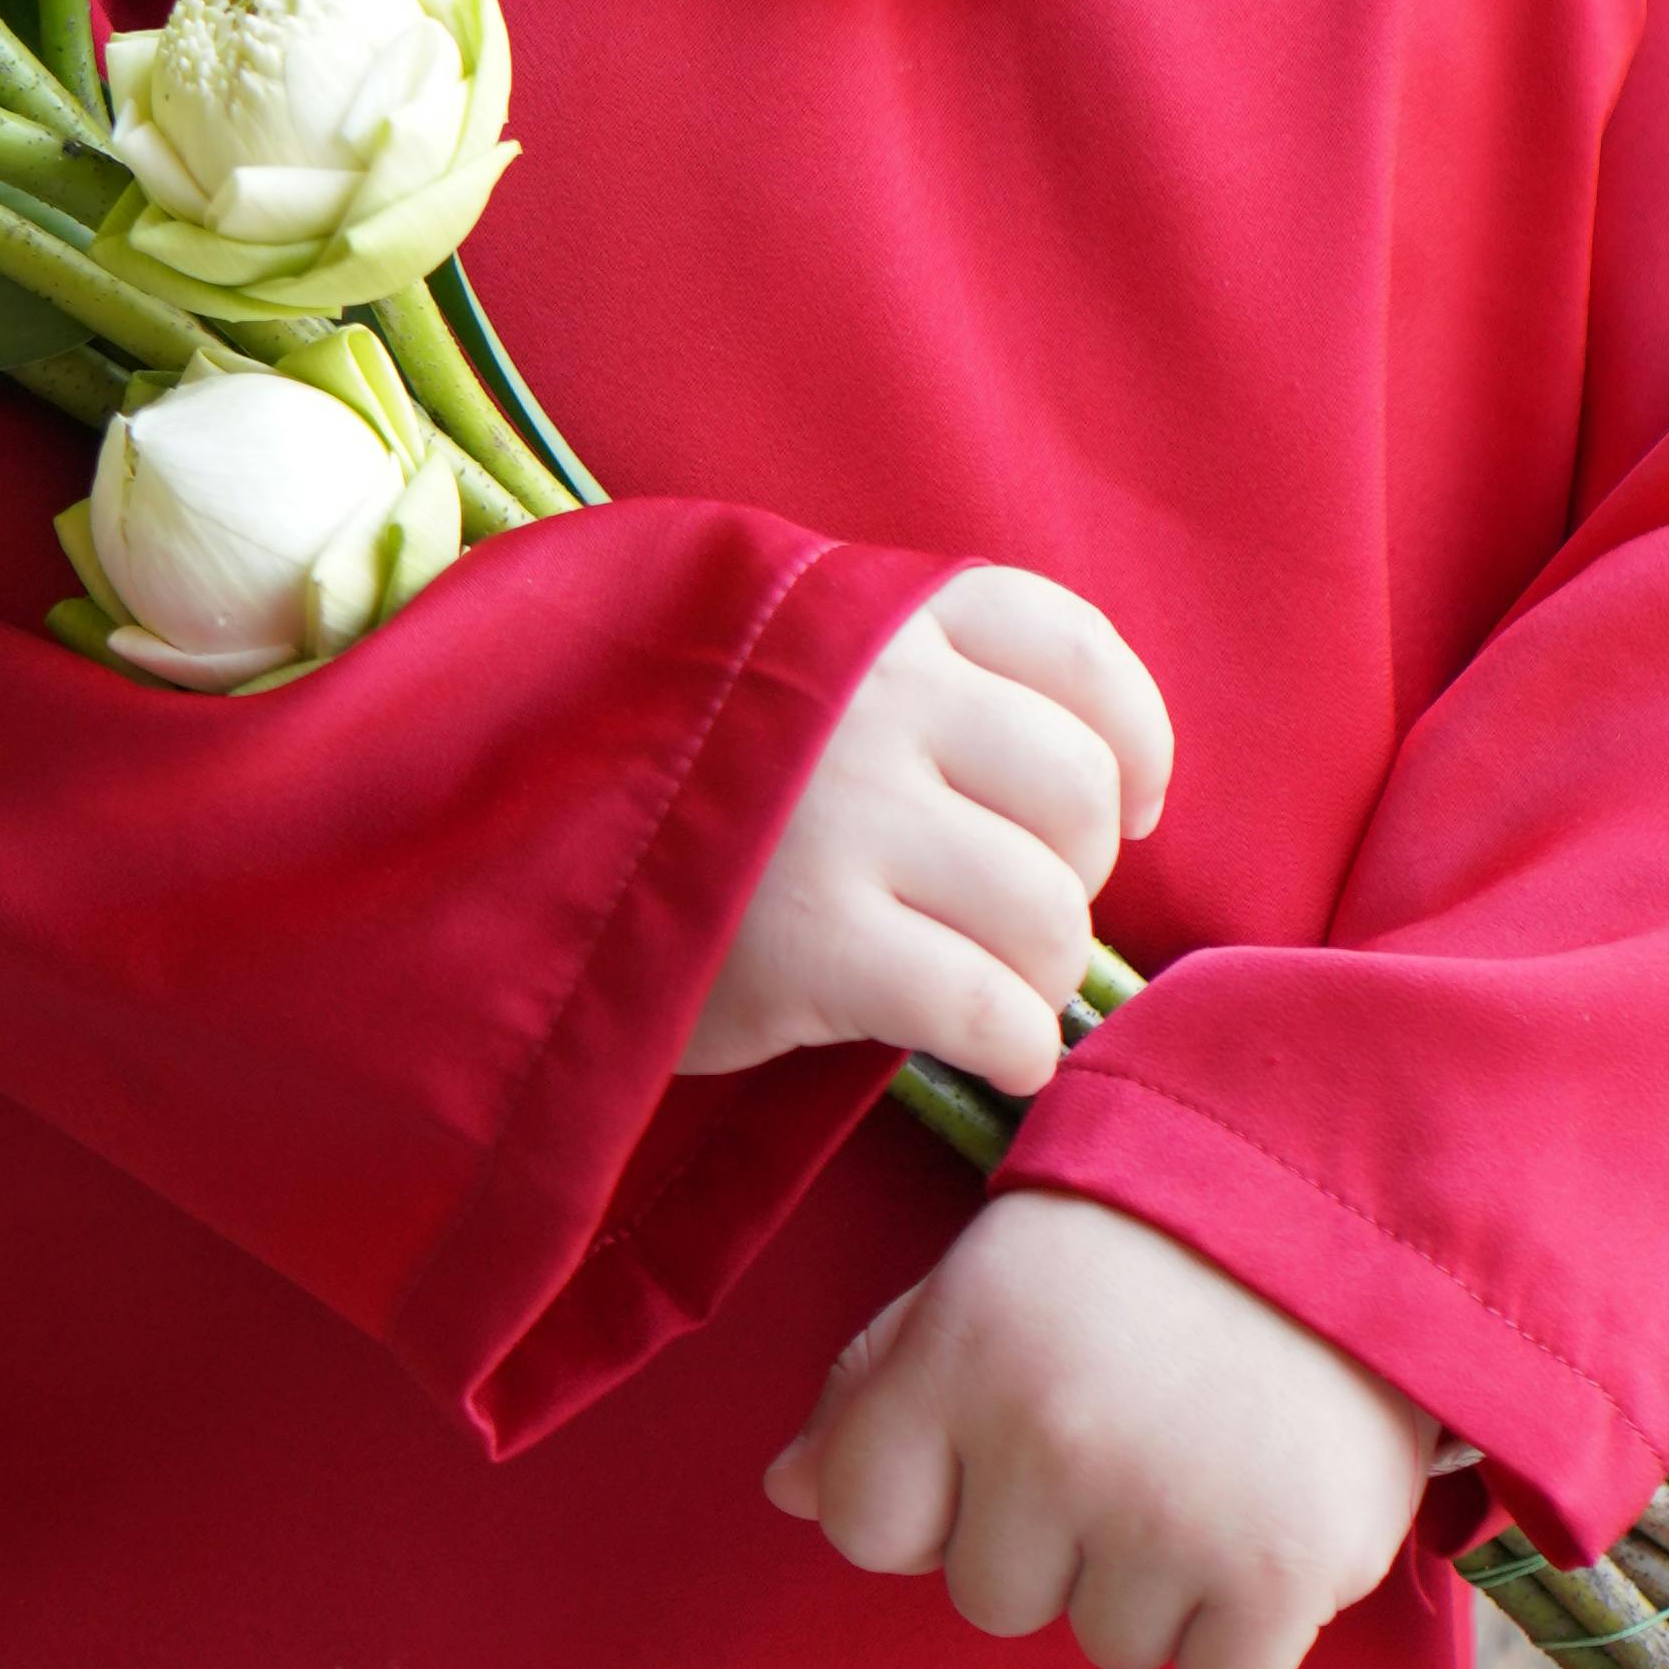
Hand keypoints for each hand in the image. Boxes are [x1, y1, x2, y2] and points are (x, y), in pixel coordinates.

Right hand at [682, 566, 1174, 1101]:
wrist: (533, 848)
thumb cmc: (702, 771)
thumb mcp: (804, 664)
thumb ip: (932, 679)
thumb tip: (1109, 782)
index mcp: (883, 617)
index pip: (1073, 648)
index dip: (1133, 736)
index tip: (1135, 803)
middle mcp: (877, 697)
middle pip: (1078, 792)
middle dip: (1077, 872)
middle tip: (1018, 911)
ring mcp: (845, 816)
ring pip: (1046, 911)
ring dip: (1042, 972)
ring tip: (991, 985)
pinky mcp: (814, 944)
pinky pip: (988, 1009)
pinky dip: (1016, 1045)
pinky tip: (994, 1051)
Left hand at [765, 1189, 1438, 1668]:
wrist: (1346, 1193)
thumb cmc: (1144, 1243)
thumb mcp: (990, 1276)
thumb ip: (878, 1385)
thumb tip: (786, 1493)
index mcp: (960, 1357)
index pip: (865, 1526)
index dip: (928, 1495)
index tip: (997, 1437)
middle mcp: (1050, 1442)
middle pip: (990, 1597)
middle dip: (1049, 1536)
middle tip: (1130, 1426)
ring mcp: (1165, 1515)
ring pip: (1105, 1642)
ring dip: (1151, 1578)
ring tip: (1206, 1451)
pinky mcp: (1276, 1576)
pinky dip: (1243, 1623)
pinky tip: (1266, 1505)